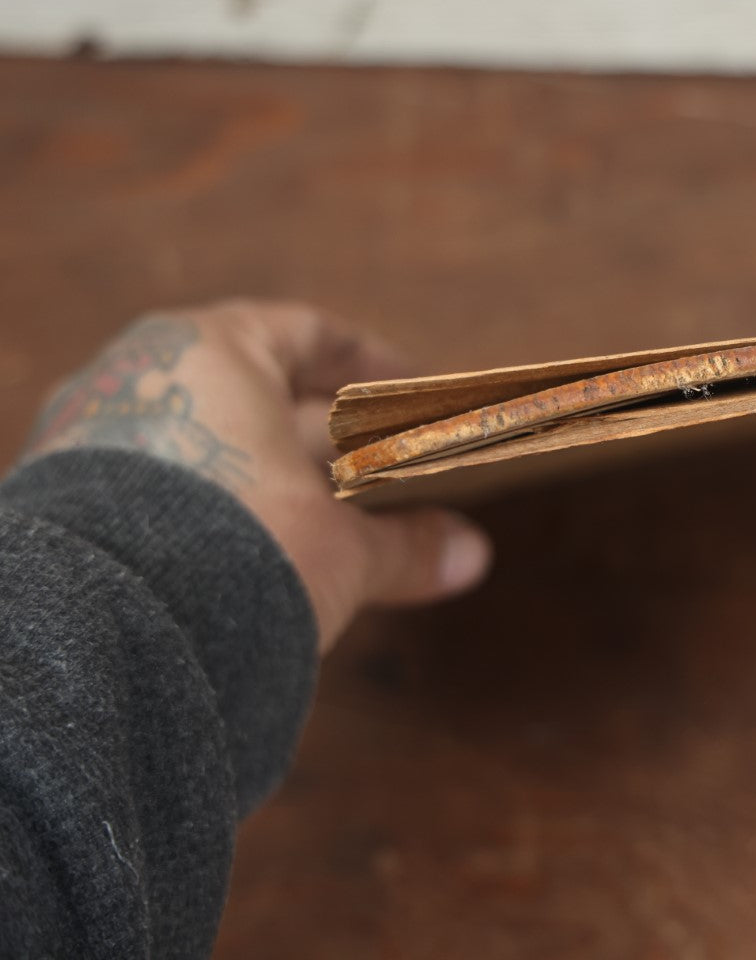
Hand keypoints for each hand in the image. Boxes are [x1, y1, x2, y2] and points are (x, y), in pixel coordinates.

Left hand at [24, 300, 491, 650]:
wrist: (102, 639)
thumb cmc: (232, 556)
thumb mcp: (338, 547)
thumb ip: (404, 544)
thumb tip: (473, 556)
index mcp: (212, 353)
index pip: (305, 332)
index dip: (367, 362)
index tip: (410, 387)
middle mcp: (141, 378)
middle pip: (256, 391)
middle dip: (328, 432)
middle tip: (387, 462)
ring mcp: (92, 441)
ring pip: (206, 443)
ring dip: (273, 475)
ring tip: (332, 516)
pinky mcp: (67, 505)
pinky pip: (161, 488)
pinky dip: (217, 509)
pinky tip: (257, 556)